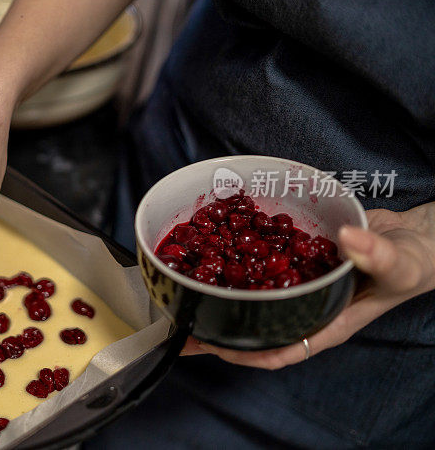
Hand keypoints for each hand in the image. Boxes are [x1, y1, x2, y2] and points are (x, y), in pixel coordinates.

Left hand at [180, 203, 434, 368]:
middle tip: (181, 321)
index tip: (211, 346)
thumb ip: (377, 256)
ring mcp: (300, 284)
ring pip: (254, 295)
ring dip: (222, 293)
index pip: (279, 349)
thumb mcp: (401, 264)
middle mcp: (306, 307)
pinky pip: (265, 263)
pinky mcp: (298, 259)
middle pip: (255, 326)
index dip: (243, 353)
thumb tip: (349, 241)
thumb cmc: (413, 263)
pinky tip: (216, 245)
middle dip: (218, 328)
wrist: (417, 238)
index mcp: (326, 322)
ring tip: (185, 289)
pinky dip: (241, 258)